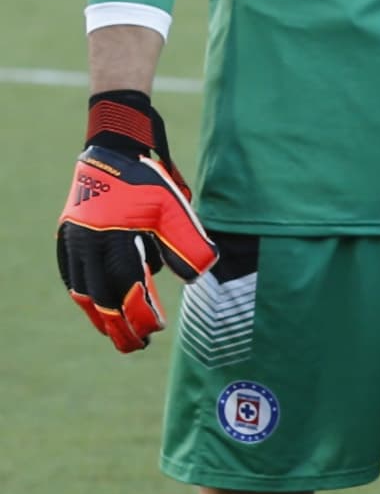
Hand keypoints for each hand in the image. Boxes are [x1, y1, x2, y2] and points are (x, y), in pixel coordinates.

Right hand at [58, 90, 216, 351]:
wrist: (113, 146)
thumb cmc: (149, 179)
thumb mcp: (175, 209)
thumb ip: (188, 244)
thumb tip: (197, 279)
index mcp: (112, 239)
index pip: (125, 289)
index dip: (140, 313)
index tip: (157, 329)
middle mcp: (86, 243)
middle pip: (99, 298)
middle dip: (117, 325)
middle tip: (135, 346)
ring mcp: (73, 239)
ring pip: (81, 289)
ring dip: (98, 314)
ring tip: (115, 332)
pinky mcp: (68, 233)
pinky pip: (71, 273)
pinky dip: (83, 293)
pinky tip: (95, 305)